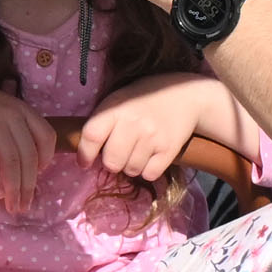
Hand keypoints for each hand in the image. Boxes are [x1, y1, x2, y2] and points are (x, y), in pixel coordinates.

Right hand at [0, 79, 60, 211]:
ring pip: (11, 161)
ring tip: (12, 206)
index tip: (37, 175)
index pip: (47, 136)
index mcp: (22, 109)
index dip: (46, 159)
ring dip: (13, 188)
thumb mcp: (2, 111)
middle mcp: (11, 114)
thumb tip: (30, 165)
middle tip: (24, 206)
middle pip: (29, 156)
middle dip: (28, 185)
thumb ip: (17, 130)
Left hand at [78, 75, 213, 185]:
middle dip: (112, 162)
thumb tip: (86, 150)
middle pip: (111, 162)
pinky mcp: (169, 150)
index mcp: (116, 108)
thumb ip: (104, 121)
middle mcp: (133, 123)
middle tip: (119, 154)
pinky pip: (149, 174)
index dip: (84, 154)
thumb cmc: (146, 98)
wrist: (186, 96)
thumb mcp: (120, 99)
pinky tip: (152, 155)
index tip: (85, 162)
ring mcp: (152, 137)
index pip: (91, 136)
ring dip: (132, 165)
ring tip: (139, 150)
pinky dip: (148, 170)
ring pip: (131, 170)